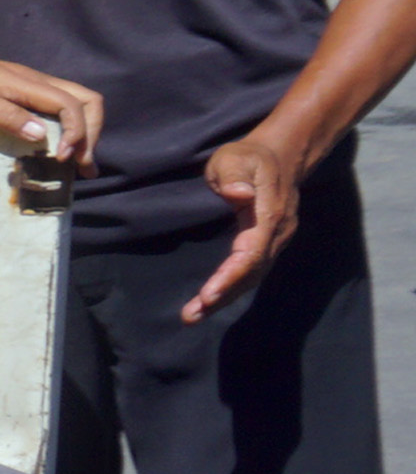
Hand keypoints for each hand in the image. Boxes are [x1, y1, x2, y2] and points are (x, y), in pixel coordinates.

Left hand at [0, 41, 103, 174]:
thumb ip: (3, 115)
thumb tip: (40, 134)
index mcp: (23, 81)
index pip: (71, 103)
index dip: (78, 131)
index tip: (62, 158)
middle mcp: (31, 81)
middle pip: (84, 99)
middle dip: (91, 132)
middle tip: (82, 166)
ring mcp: (26, 86)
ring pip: (73, 103)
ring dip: (83, 132)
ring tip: (80, 165)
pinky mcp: (16, 94)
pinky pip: (54, 108)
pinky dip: (66, 129)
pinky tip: (59, 149)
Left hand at [185, 131, 303, 322]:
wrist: (282, 157)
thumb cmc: (250, 157)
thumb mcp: (236, 157)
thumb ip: (233, 173)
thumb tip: (239, 193)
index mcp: (268, 215)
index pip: (251, 253)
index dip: (230, 276)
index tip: (208, 294)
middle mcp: (276, 234)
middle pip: (251, 273)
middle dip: (222, 296)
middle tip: (191, 316)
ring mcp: (275, 241)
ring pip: (252, 277)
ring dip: (224, 298)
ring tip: (192, 317)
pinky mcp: (268, 245)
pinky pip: (252, 272)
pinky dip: (232, 289)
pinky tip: (210, 302)